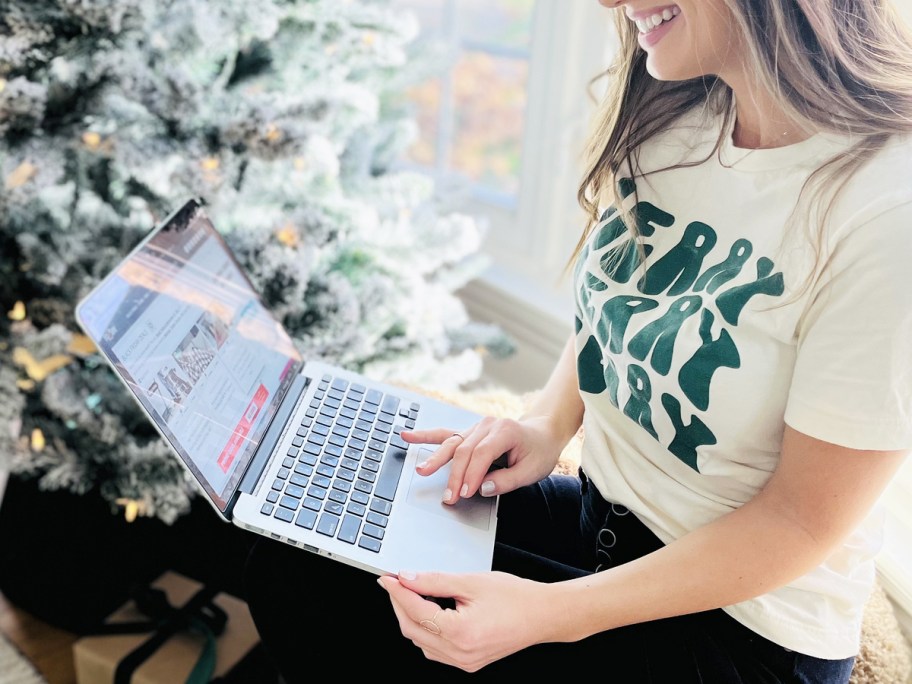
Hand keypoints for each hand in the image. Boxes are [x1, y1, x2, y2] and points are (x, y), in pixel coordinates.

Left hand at [376, 569, 545, 671]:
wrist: (542, 615)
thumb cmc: (515, 597)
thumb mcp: (471, 581)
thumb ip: (435, 580)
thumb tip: (407, 578)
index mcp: (460, 632)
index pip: (416, 611)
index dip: (397, 591)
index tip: (387, 577)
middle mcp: (460, 653)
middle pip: (413, 629)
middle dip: (400, 603)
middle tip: (395, 581)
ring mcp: (463, 662)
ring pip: (421, 641)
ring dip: (411, 617)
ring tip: (412, 592)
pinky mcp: (467, 663)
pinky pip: (435, 649)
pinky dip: (425, 629)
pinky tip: (429, 610)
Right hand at [401, 416, 562, 503]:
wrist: (542, 434)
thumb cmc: (538, 452)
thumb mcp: (532, 471)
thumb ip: (507, 480)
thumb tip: (483, 488)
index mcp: (505, 431)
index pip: (482, 454)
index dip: (472, 474)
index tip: (466, 494)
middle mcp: (488, 425)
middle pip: (464, 450)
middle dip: (454, 476)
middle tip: (449, 497)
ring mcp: (476, 427)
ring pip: (452, 443)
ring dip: (436, 459)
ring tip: (421, 470)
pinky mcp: (469, 432)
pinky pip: (446, 434)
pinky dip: (426, 436)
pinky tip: (407, 435)